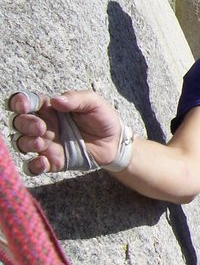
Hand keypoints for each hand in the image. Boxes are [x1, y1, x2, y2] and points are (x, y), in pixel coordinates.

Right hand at [7, 90, 121, 173]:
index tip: (25, 106)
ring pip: (22, 143)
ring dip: (26, 143)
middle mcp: (43, 125)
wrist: (114, 141)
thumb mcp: (94, 103)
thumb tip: (56, 100)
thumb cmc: (102, 118)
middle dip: (24, 123)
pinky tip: (42, 162)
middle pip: (19, 122)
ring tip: (40, 143)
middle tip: (41, 127)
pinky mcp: (52, 161)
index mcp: (50, 108)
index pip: (26, 102)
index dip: (20, 102)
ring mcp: (46, 144)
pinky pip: (34, 166)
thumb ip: (76, 99)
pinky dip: (33, 165)